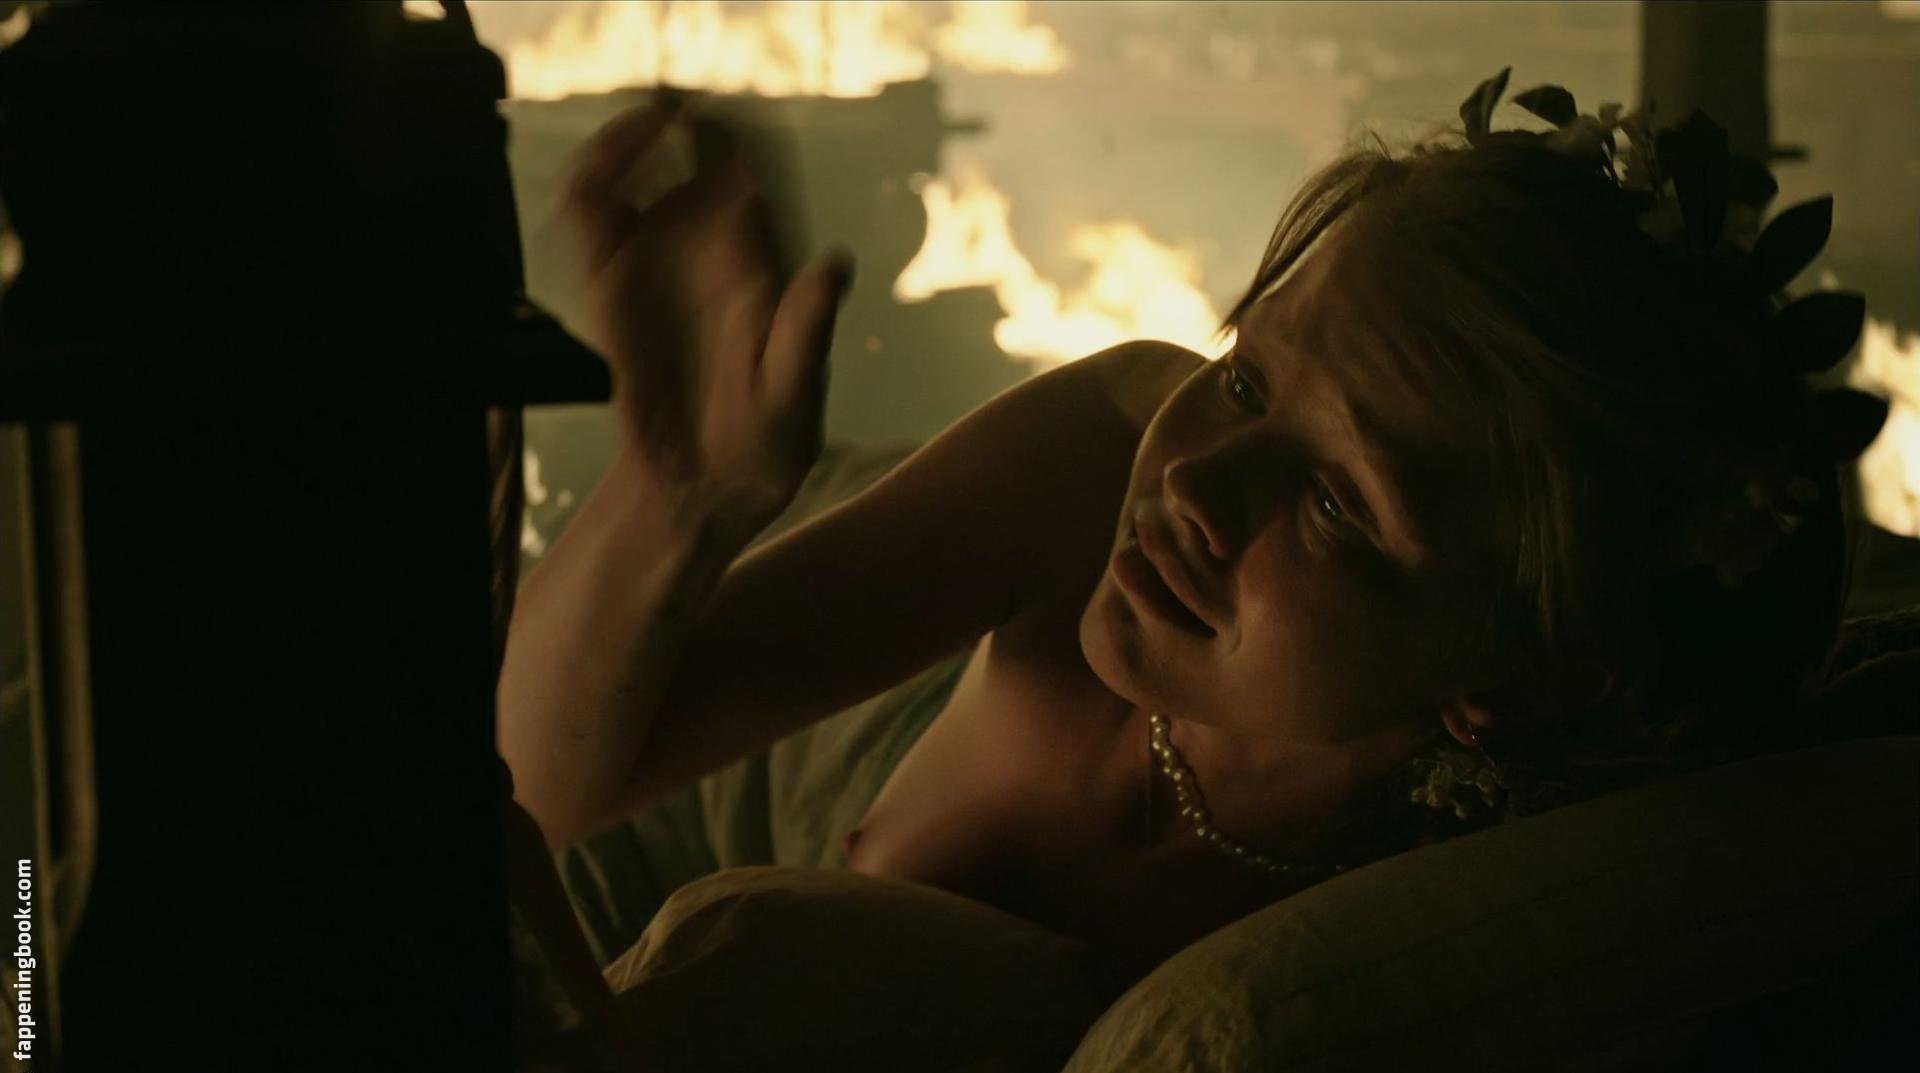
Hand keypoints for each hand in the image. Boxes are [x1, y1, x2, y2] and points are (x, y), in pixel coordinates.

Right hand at [565, 96, 853, 545]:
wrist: (702, 490)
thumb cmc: (767, 449)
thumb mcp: (795, 399)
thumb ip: (808, 330)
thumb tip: (834, 261)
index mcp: (768, 266)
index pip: (757, 174)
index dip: (737, 135)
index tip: (710, 119)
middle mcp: (715, 255)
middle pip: (695, 158)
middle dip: (674, 123)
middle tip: (658, 109)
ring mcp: (664, 269)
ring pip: (641, 178)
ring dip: (627, 148)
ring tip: (624, 141)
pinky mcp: (617, 293)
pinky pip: (597, 225)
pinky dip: (589, 196)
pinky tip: (595, 192)